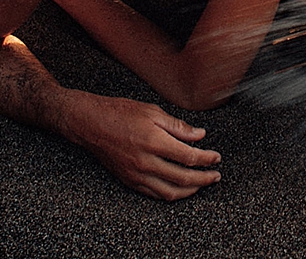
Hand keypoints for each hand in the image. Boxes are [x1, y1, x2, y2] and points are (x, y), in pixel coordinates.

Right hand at [63, 91, 220, 200]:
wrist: (90, 124)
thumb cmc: (119, 113)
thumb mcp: (152, 112)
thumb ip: (178, 126)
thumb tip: (199, 135)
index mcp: (154, 141)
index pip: (189, 157)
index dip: (207, 159)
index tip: (216, 158)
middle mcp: (146, 162)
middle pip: (183, 178)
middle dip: (204, 179)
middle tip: (215, 176)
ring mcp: (136, 174)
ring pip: (170, 192)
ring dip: (190, 191)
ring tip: (201, 185)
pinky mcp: (129, 181)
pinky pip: (154, 194)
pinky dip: (170, 194)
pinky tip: (179, 189)